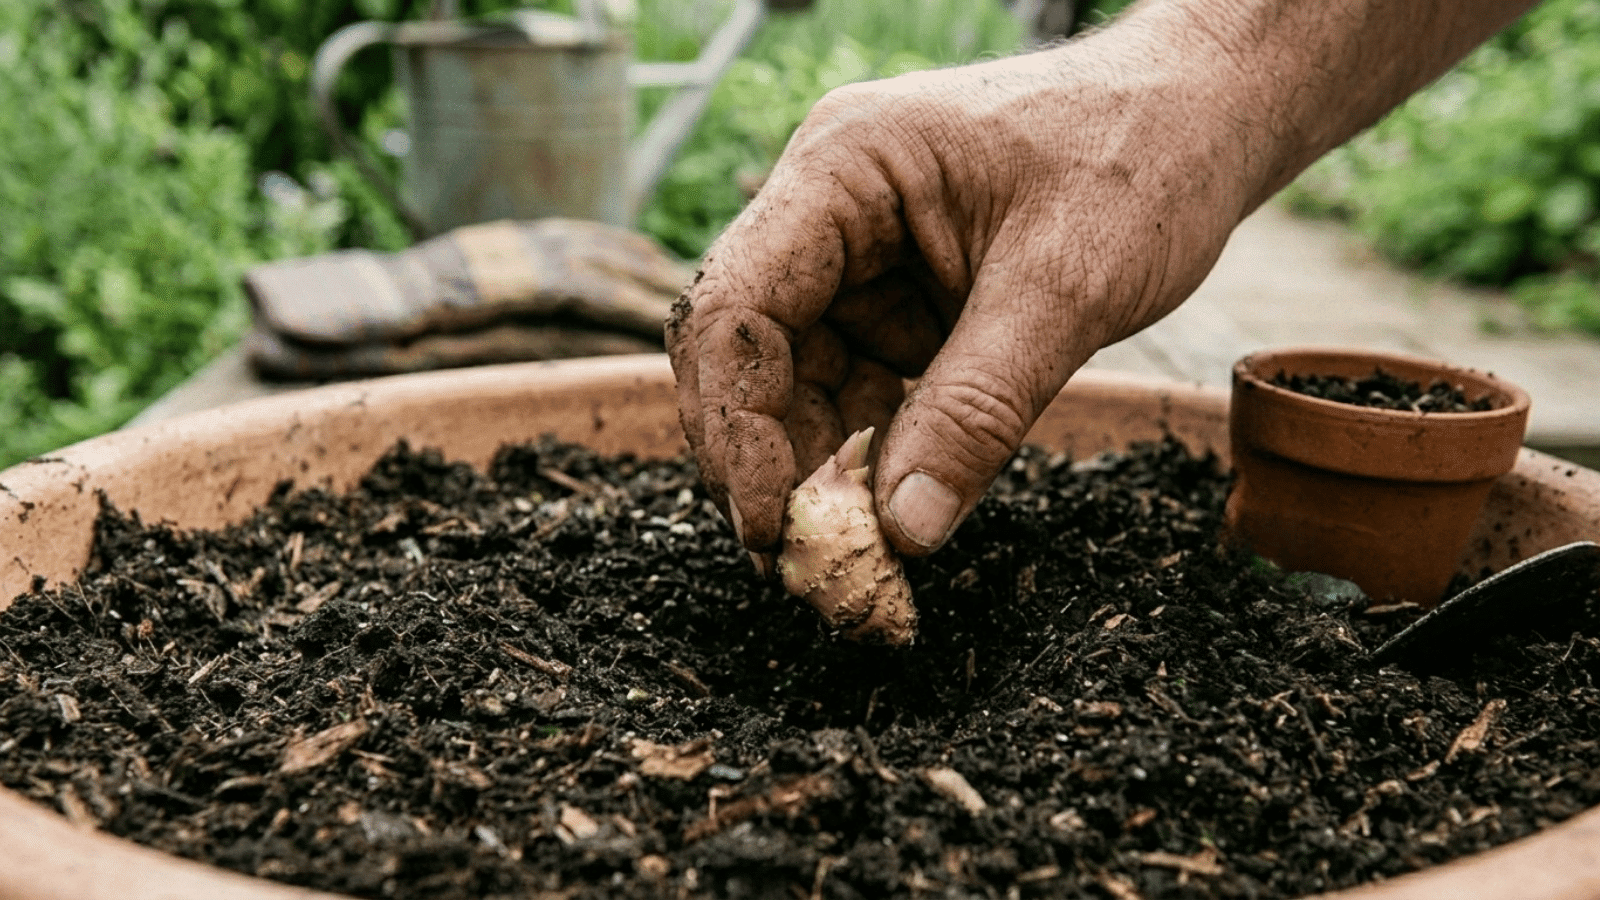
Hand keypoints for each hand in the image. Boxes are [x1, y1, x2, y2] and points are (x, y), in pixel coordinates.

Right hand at [667, 27, 1260, 559]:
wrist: (1201, 118)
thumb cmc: (1140, 158)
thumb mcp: (1066, 289)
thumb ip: (979, 410)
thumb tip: (905, 531)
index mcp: (845, 168)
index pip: (737, 306)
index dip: (734, 425)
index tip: (772, 525)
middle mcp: (829, 208)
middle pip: (749, 352)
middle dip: (767, 459)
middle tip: (800, 564)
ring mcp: (859, 254)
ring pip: (795, 380)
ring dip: (815, 469)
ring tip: (847, 557)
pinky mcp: (896, 295)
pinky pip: (854, 385)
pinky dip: (865, 452)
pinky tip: (886, 510)